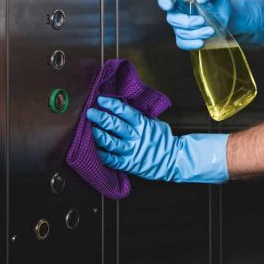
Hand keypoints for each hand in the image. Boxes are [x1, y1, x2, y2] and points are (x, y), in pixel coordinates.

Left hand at [87, 96, 228, 183]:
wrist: (173, 159)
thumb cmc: (163, 140)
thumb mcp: (155, 123)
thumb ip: (141, 117)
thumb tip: (126, 108)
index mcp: (143, 123)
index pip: (125, 111)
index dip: (112, 104)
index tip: (101, 99)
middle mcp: (136, 136)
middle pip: (115, 125)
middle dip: (101, 118)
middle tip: (90, 112)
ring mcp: (132, 150)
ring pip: (111, 142)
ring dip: (99, 135)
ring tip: (91, 130)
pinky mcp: (129, 164)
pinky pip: (112, 160)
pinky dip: (102, 155)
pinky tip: (94, 150)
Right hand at [158, 0, 263, 49]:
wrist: (229, 18)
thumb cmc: (219, 2)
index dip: (164, 1)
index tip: (170, 6)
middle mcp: (178, 11)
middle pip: (172, 18)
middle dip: (187, 22)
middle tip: (202, 21)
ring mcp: (181, 26)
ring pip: (180, 32)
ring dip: (195, 33)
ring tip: (211, 31)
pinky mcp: (186, 38)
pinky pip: (182, 43)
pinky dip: (191, 44)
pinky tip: (202, 42)